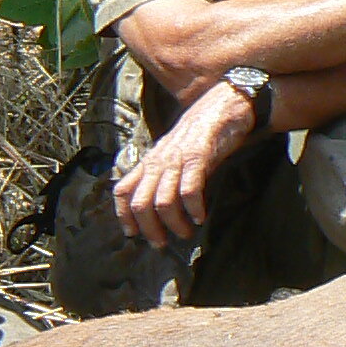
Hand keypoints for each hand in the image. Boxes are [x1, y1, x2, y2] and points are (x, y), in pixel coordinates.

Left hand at [114, 83, 257, 246]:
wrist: (222, 103)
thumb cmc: (200, 131)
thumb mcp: (172, 151)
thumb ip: (162, 172)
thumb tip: (157, 202)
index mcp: (150, 161)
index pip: (123, 190)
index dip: (124, 215)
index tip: (134, 234)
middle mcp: (158, 161)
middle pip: (140, 203)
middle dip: (149, 229)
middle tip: (162, 243)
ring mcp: (177, 160)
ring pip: (163, 201)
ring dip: (173, 224)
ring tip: (184, 232)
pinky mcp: (198, 158)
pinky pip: (189, 191)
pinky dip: (193, 209)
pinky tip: (200, 217)